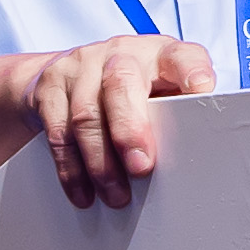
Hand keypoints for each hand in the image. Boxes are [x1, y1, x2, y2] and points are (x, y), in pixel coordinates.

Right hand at [17, 33, 217, 208]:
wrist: (62, 73)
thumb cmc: (128, 89)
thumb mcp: (159, 89)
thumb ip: (176, 113)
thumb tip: (195, 155)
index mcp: (158, 54)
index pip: (180, 55)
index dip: (191, 71)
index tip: (201, 91)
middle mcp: (119, 53)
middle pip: (121, 84)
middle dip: (130, 130)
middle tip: (141, 168)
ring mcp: (80, 66)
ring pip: (86, 114)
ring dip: (101, 163)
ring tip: (116, 195)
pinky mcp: (49, 88)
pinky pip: (58, 133)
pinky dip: (72, 169)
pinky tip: (84, 192)